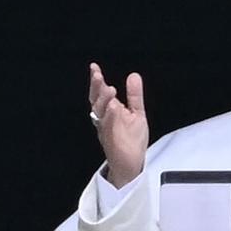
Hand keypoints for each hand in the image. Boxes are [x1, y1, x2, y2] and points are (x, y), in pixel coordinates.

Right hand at [88, 63, 148, 187]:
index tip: (94, 67)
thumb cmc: (131, 140)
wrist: (131, 163)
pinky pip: (109, 128)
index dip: (96, 81)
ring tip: (110, 89)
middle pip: (96, 101)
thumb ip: (134, 95)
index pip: (99, 93)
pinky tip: (114, 107)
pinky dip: (111, 117)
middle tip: (98, 75)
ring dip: (104, 101)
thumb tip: (133, 75)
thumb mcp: (136, 113)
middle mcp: (104, 120)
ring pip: (101, 114)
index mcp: (109, 112)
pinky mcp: (112, 141)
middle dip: (96, 88)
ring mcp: (107, 131)